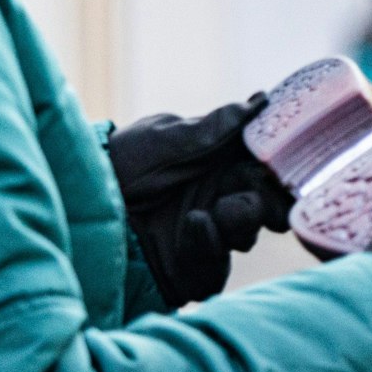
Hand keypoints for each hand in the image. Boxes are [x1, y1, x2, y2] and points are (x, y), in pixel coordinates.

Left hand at [107, 96, 292, 307]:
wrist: (80, 209)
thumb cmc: (117, 165)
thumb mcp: (163, 138)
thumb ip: (214, 128)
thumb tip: (259, 101)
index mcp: (219, 163)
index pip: (264, 165)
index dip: (282, 166)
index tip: (292, 163)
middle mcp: (219, 198)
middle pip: (268, 204)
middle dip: (272, 203)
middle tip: (269, 199)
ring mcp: (209, 235)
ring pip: (248, 234)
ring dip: (240, 220)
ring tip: (217, 211)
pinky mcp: (195, 269)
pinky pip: (218, 267)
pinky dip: (209, 245)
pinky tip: (193, 226)